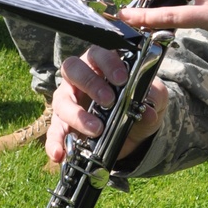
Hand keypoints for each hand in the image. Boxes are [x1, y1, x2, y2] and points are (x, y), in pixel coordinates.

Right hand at [45, 47, 167, 168]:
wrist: (135, 132)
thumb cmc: (139, 103)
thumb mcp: (154, 99)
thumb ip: (154, 98)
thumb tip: (147, 111)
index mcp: (102, 64)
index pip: (98, 53)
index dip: (108, 63)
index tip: (122, 79)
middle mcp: (80, 78)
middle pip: (73, 69)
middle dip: (90, 83)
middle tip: (109, 101)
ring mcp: (68, 100)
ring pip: (62, 101)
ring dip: (77, 114)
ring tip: (96, 129)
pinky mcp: (62, 124)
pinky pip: (54, 132)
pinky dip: (54, 143)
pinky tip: (59, 154)